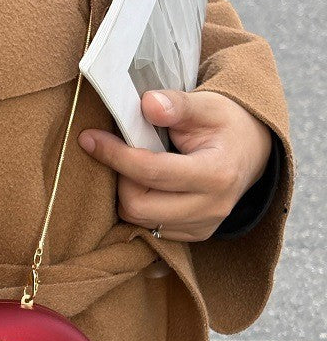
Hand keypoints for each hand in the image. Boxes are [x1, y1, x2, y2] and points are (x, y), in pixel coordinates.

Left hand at [77, 89, 272, 241]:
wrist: (252, 152)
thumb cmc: (226, 125)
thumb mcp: (207, 105)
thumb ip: (177, 105)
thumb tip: (147, 103)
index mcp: (216, 174)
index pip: (152, 171)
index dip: (115, 155)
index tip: (89, 139)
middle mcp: (210, 207)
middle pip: (138, 206)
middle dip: (120, 179)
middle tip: (119, 154)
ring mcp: (202, 227)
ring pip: (139, 220)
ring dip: (127, 193)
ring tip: (134, 167)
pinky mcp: (192, 236)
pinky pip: (149, 227)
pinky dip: (139, 206)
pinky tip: (146, 184)